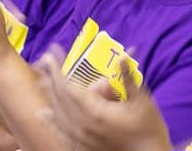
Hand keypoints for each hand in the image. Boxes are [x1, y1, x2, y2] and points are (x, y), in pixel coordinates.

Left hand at [36, 47, 170, 150]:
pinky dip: (51, 123)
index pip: (69, 86)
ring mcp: (81, 140)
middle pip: (60, 98)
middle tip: (46, 58)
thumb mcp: (142, 101)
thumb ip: (127, 78)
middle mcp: (83, 127)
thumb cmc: (149, 129)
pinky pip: (62, 135)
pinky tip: (43, 114)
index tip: (54, 50)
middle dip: (52, 76)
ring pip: (58, 115)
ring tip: (42, 77)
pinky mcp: (82, 149)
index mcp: (96, 113)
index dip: (59, 68)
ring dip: (49, 95)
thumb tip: (121, 56)